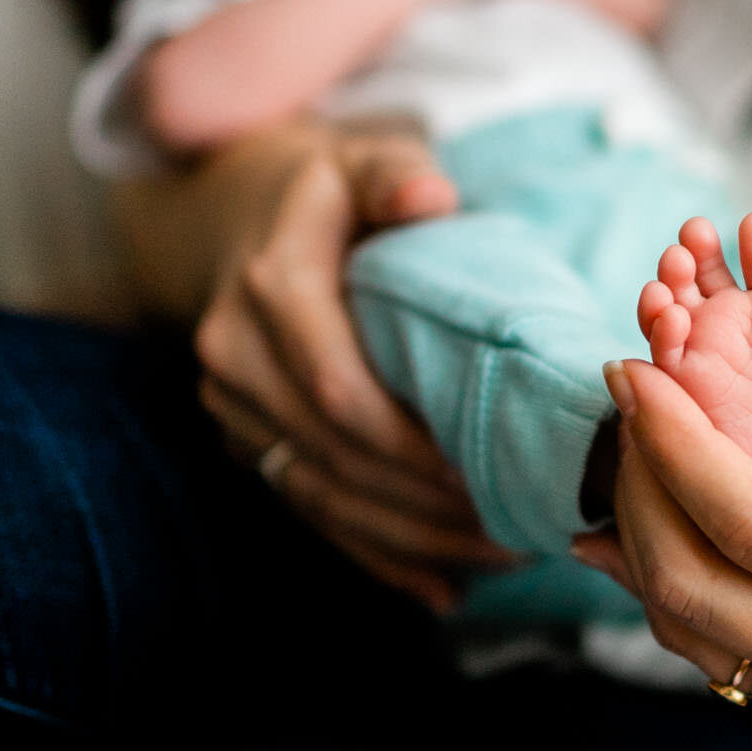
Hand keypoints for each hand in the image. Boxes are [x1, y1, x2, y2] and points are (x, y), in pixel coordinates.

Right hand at [193, 130, 520, 611]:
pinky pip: (311, 508)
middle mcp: (235, 358)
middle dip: (428, 503)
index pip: (340, 392)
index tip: (490, 470)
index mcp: (268, 290)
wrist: (229, 212)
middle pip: (337, 456)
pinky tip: (442, 590)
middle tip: (522, 528)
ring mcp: (235, 408)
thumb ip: (397, 177)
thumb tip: (427, 200)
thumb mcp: (362, 159)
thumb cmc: (326, 187)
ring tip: (503, 557)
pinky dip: (377, 553)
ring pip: (324, 495)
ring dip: (413, 538)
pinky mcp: (249, 439)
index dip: (413, 445)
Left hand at [578, 346, 751, 750]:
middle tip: (627, 390)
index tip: (637, 371)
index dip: (680, 448)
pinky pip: (738, 668)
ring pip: (703, 644)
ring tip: (630, 450)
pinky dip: (681, 599)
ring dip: (646, 545)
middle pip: (700, 593)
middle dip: (640, 487)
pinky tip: (648, 545)